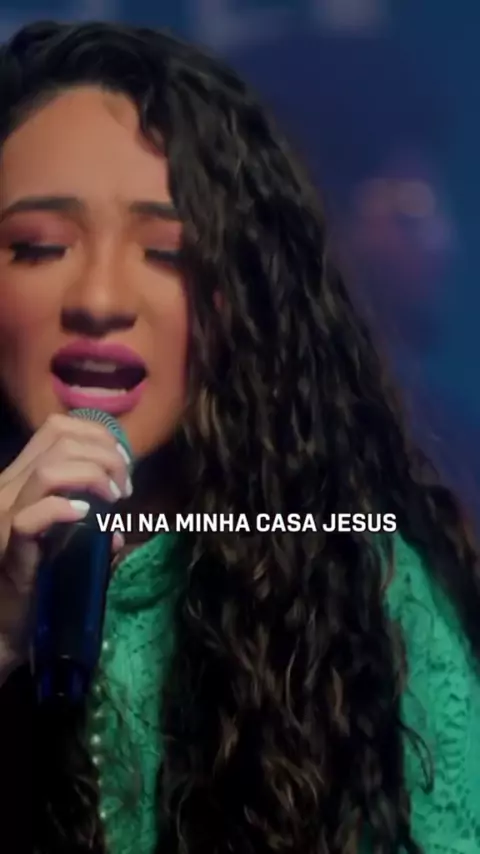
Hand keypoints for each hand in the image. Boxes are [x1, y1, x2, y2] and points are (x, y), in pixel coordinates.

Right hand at [0, 413, 129, 680]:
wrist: (7, 625)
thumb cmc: (40, 579)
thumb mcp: (68, 543)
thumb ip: (91, 527)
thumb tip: (120, 529)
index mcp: (19, 478)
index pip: (56, 428)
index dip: (98, 435)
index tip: (123, 466)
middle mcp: (7, 487)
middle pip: (60, 440)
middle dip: (106, 455)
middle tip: (125, 487)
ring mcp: (4, 514)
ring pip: (51, 469)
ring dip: (94, 475)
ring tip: (115, 499)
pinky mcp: (8, 544)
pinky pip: (33, 516)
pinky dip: (65, 509)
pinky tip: (87, 517)